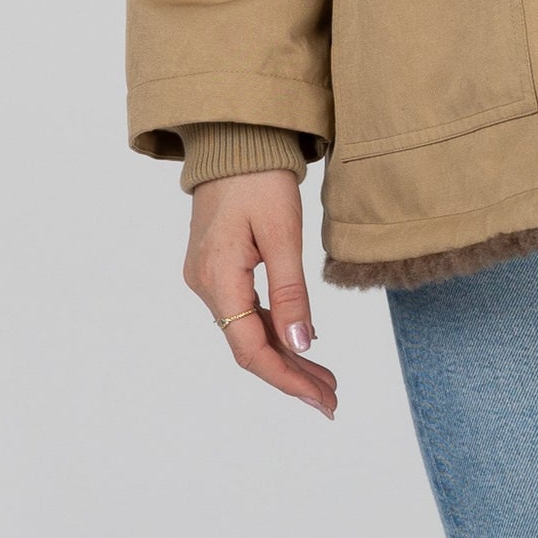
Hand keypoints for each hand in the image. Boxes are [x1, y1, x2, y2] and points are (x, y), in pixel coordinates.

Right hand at [185, 171, 337, 417]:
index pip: (250, 349)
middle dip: (292, 375)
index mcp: (218, 277)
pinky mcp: (217, 267)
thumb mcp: (283, 234)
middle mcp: (205, 284)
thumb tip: (302, 346)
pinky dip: (274, 329)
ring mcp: (208, 276)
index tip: (321, 399)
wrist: (234, 139)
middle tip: (332, 399)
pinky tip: (300, 341)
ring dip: (285, 355)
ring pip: (247, 330)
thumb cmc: (260, 177)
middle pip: (248, 346)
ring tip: (325, 378)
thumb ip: (291, 293)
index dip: (287, 379)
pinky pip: (245, 310)